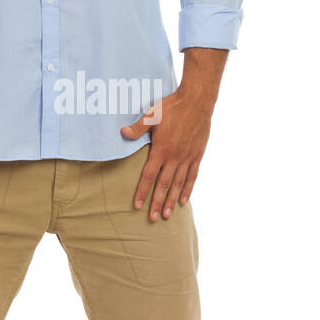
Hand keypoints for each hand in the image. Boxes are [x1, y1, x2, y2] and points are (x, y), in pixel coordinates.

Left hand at [120, 88, 211, 219]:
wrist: (197, 101)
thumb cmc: (172, 107)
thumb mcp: (152, 115)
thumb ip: (138, 128)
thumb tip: (122, 133)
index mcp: (161, 149)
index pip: (149, 176)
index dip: (143, 191)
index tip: (138, 205)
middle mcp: (175, 157)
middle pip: (164, 185)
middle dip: (157, 202)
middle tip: (153, 218)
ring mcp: (187, 157)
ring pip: (178, 184)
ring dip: (171, 200)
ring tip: (166, 215)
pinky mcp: (197, 155)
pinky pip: (192, 176)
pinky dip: (188, 189)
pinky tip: (183, 200)